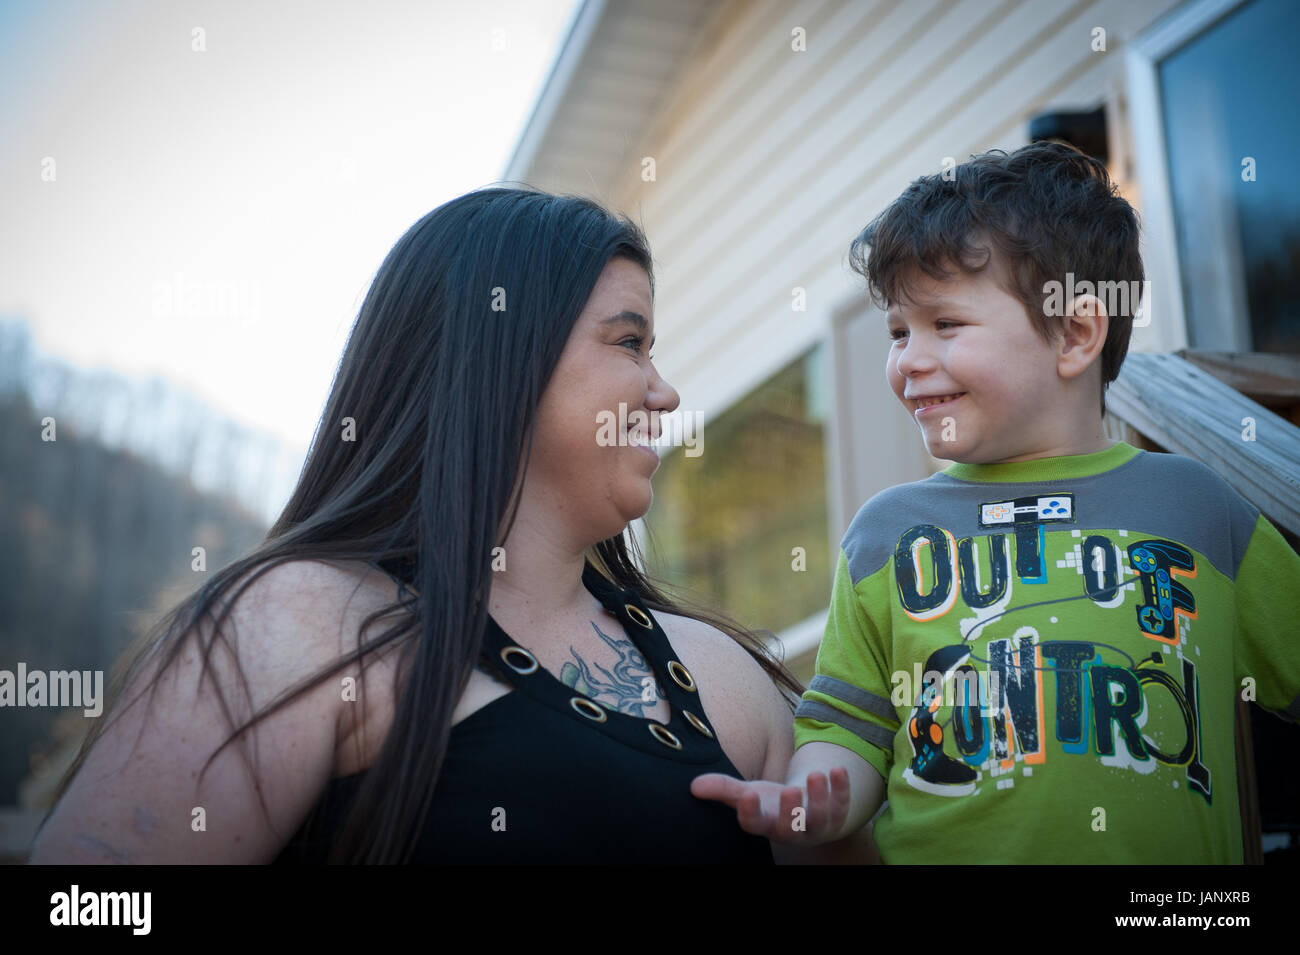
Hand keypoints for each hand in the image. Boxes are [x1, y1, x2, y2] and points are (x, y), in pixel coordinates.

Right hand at [690, 768, 851, 844]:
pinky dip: (842, 788)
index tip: (747, 795)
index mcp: (766, 825)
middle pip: (791, 828)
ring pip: (820, 818)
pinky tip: (838, 769)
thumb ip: (724, 789)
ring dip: (819, 798)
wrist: (807, 807)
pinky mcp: (837, 814)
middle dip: (791, 811)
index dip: (750, 812)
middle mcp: (792, 830)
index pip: (755, 824)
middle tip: (789, 790)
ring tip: (815, 774)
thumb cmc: (772, 802)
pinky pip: (842, 805)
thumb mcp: (749, 793)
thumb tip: (694, 785)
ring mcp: (817, 825)